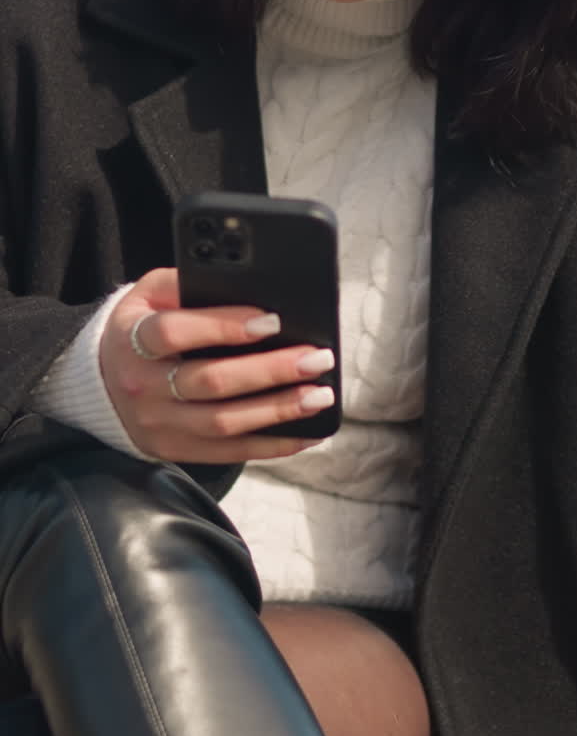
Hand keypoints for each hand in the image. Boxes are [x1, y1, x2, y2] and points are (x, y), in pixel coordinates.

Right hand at [99, 268, 335, 462]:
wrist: (98, 381)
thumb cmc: (138, 326)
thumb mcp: (148, 293)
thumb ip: (186, 282)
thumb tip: (243, 283)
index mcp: (133, 339)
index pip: (176, 332)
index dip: (224, 326)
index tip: (271, 320)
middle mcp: (143, 386)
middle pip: (210, 382)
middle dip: (270, 371)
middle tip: (316, 358)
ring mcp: (158, 424)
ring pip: (224, 423)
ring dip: (278, 411)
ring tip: (319, 395)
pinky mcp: (174, 450)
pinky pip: (228, 453)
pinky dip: (271, 446)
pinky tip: (305, 433)